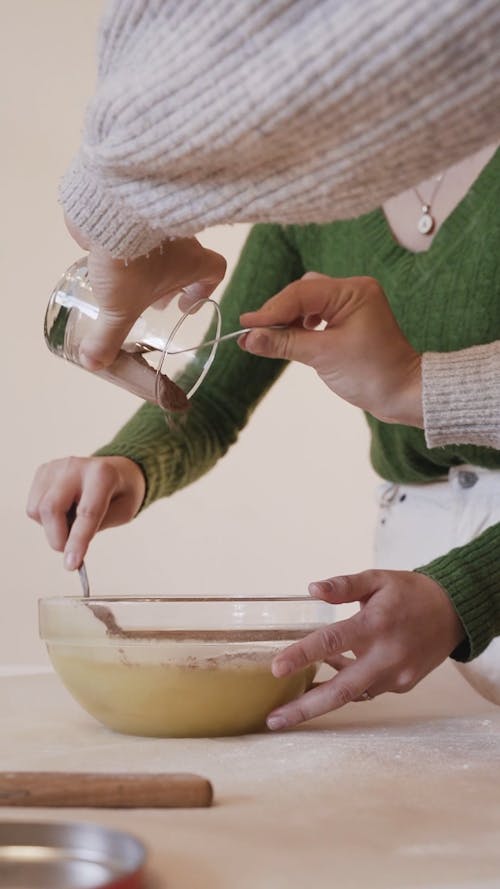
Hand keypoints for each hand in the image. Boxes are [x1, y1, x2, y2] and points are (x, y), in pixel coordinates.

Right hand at [27, 456, 145, 568]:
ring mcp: (56, 467)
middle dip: (57, 538)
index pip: (86, 512)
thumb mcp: (124, 513)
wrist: (117, 470)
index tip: (71, 565)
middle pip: (52, 507)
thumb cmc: (122, 493)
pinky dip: (45, 519)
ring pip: (37, 509)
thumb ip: (96, 527)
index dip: (77, 541)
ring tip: (73, 521)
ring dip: (52, 528)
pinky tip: (63, 511)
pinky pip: (33, 506)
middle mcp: (75, 467)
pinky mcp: (43, 471)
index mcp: (102, 475)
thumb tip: (69, 547)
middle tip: (70, 552)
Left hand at [65, 216, 226, 370]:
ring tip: (125, 282)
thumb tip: (94, 363)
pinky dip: (124, 243)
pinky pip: (134, 227)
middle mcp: (180, 238)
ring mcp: (156, 220)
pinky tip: (105, 256)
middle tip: (152, 301)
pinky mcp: (130, 208)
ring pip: (160, 242)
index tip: (184, 307)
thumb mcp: (120, 309)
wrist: (109, 210)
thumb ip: (108, 337)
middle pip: (184, 260)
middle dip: (169, 282)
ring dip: (148, 262)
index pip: (214, 271)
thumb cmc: (131, 262)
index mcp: (191, 261)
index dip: (204, 290)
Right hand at [239, 273, 422, 426]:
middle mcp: (353, 290)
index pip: (301, 293)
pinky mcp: (349, 319)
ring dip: (288, 318)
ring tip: (271, 338)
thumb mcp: (322, 357)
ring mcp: (352, 303)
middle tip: (253, 333)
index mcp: (353, 291)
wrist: (402, 394)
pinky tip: (291, 338)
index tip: (246, 325)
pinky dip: (300, 325)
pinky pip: (316, 314)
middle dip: (278, 313)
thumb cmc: (372, 374)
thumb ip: (283, 343)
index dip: (271, 310)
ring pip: (307, 302)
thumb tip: (248, 338)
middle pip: (302, 293)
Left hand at [266, 569, 464, 730]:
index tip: (276, 669)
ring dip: (320, 700)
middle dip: (305, 708)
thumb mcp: (377, 580)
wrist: (454, 611)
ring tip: (290, 707)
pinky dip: (346, 685)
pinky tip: (329, 677)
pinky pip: (366, 690)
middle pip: (340, 690)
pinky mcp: (402, 686)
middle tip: (274, 720)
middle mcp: (386, 656)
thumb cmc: (410, 592)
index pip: (332, 643)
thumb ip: (344, 585)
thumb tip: (312, 589)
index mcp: (375, 625)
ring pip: (352, 695)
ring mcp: (396, 676)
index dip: (302, 656)